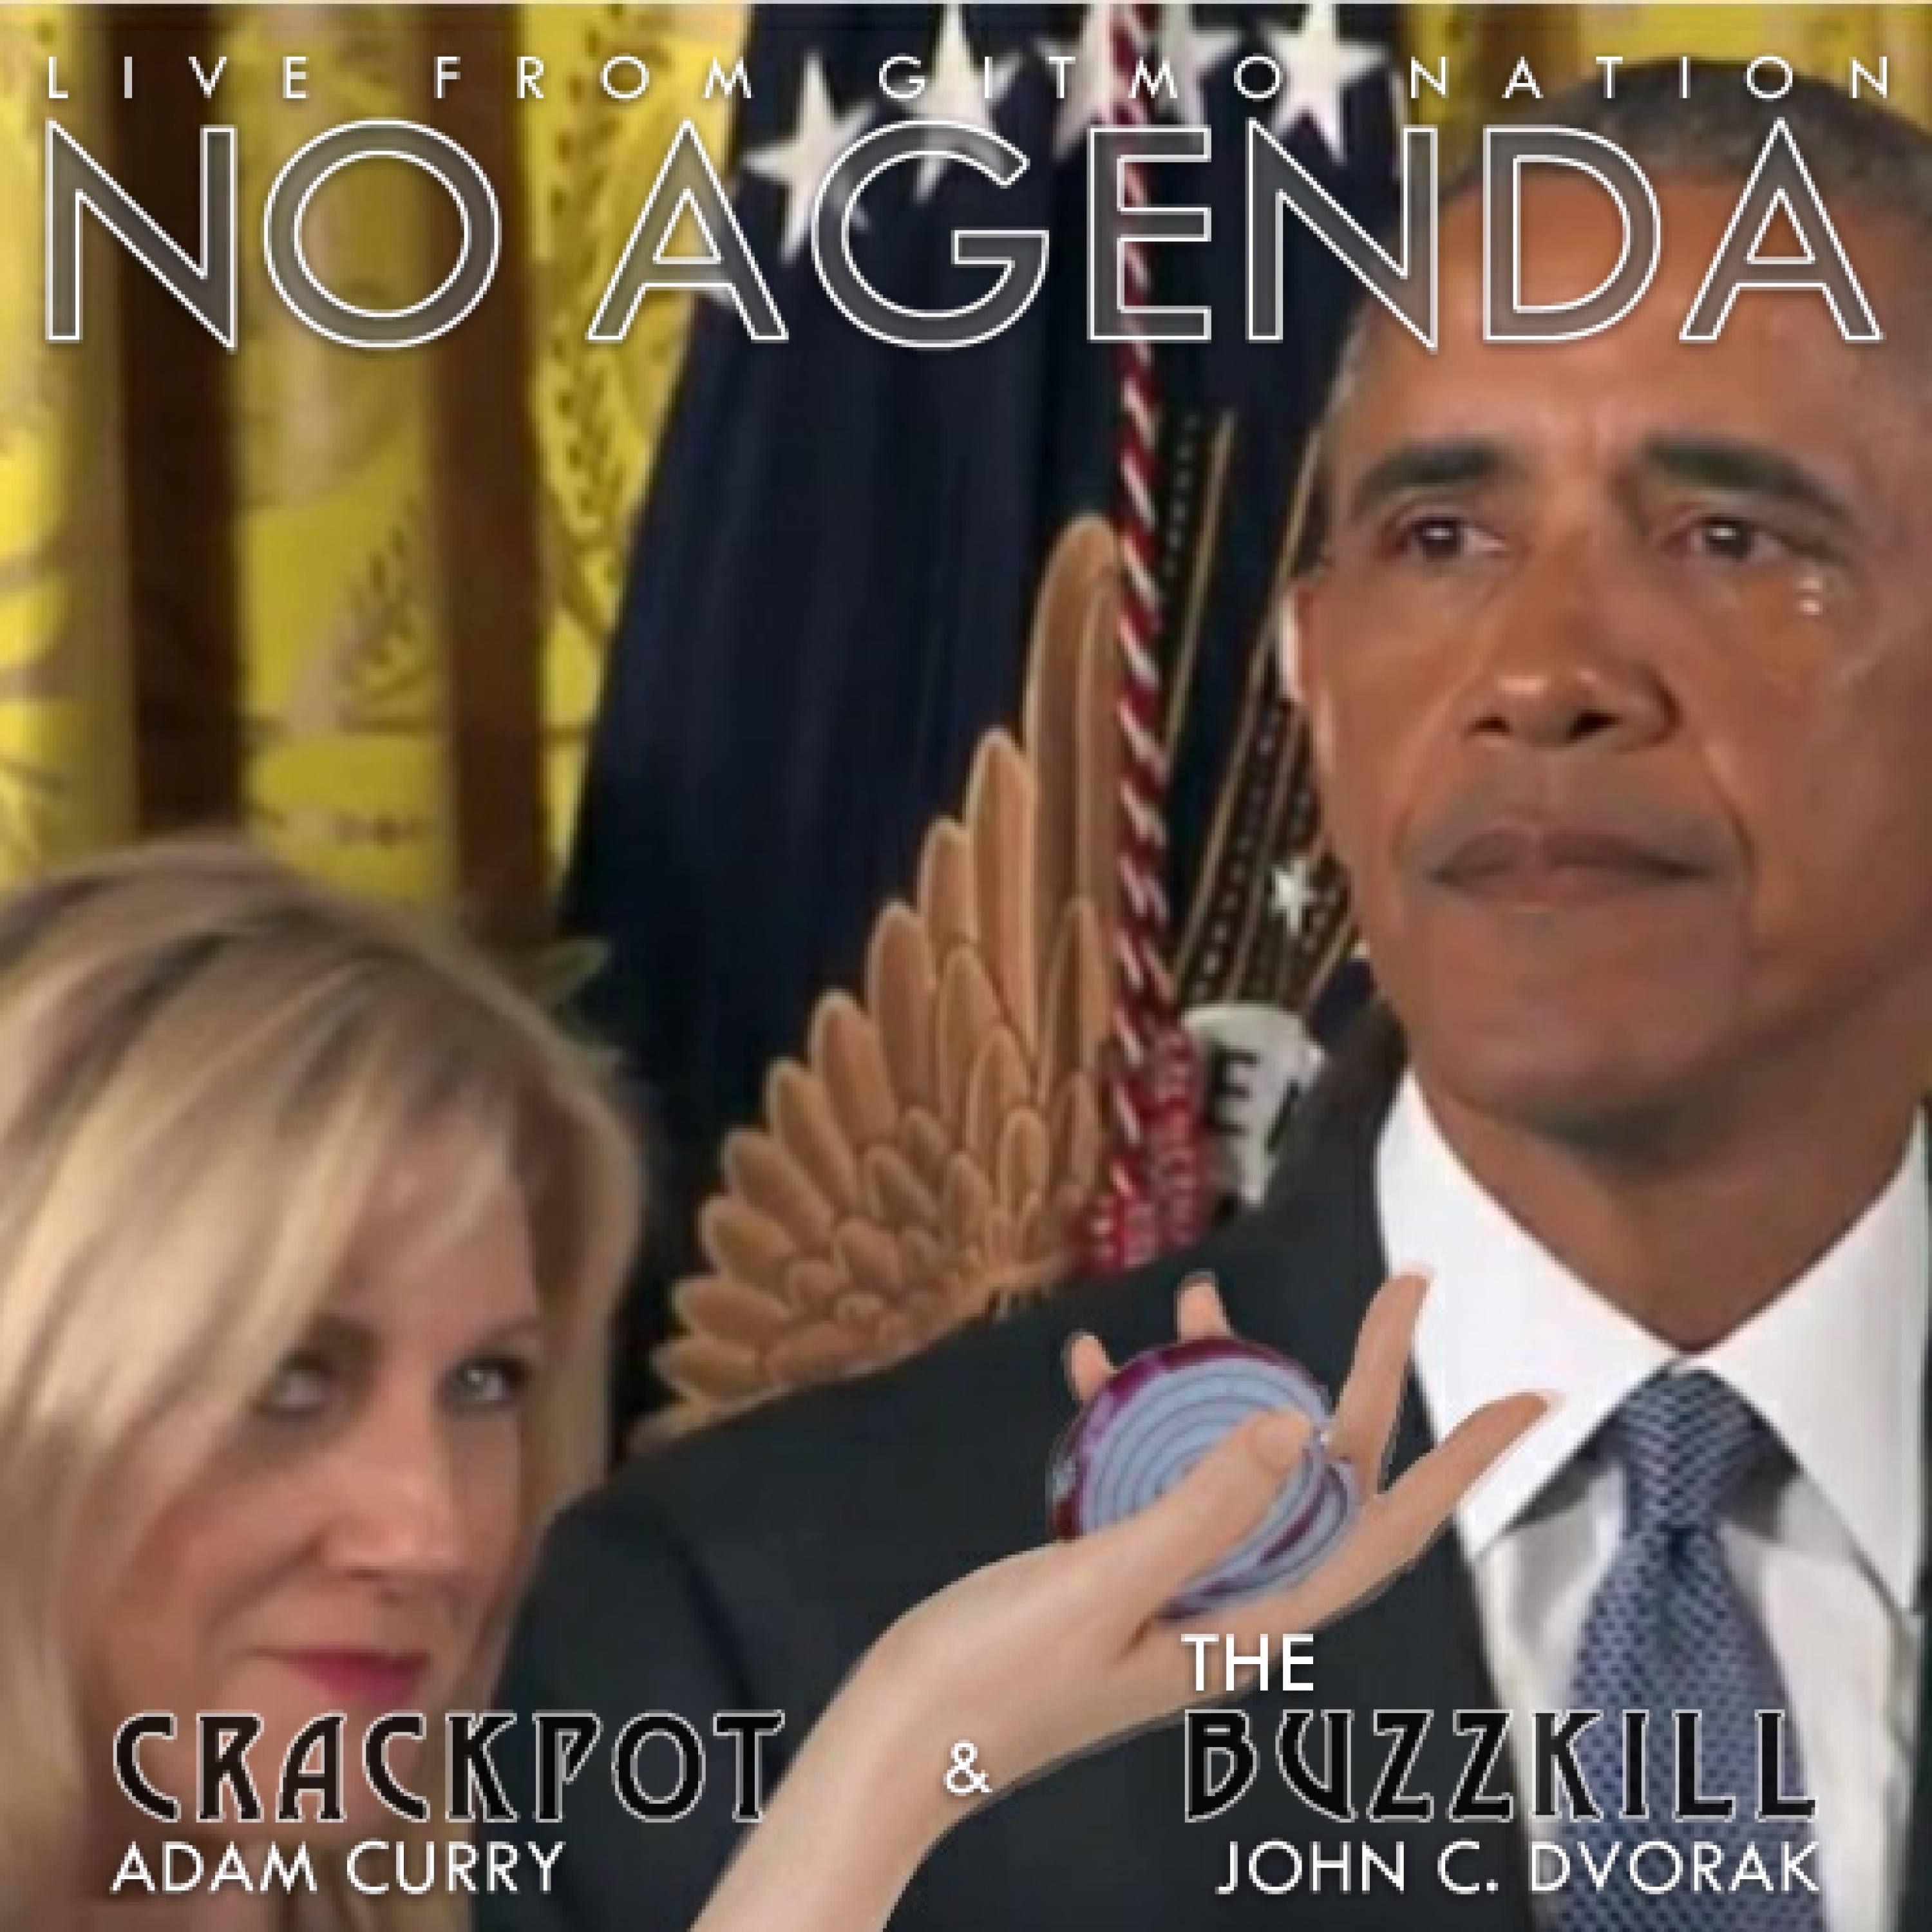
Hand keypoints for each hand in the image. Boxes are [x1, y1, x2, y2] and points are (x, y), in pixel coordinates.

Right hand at [857, 1269, 1550, 1834]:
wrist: (895, 1744)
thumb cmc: (993, 1683)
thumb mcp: (1102, 1587)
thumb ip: (1200, 1510)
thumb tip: (1295, 1428)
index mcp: (1247, 1627)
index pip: (1381, 1531)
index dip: (1461, 1463)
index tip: (1528, 1397)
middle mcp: (1225, 1607)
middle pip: (1319, 1478)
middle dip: (1359, 1379)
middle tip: (1402, 1284)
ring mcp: (1170, 1590)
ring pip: (1231, 1465)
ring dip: (1227, 1383)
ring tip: (1201, 1302)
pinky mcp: (1112, 1574)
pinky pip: (1147, 1479)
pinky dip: (1130, 1418)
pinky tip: (1093, 1363)